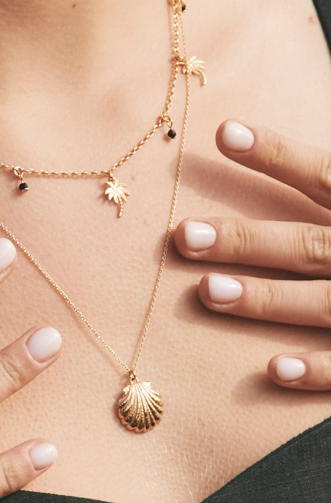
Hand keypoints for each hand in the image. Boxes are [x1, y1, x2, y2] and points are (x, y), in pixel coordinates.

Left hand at [175, 119, 330, 390]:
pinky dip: (318, 369)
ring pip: (321, 302)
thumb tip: (309, 165)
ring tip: (207, 292)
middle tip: (185, 235)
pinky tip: (272, 369)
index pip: (325, 176)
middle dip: (246, 240)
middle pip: (307, 243)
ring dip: (266, 300)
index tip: (224, 132)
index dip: (279, 154)